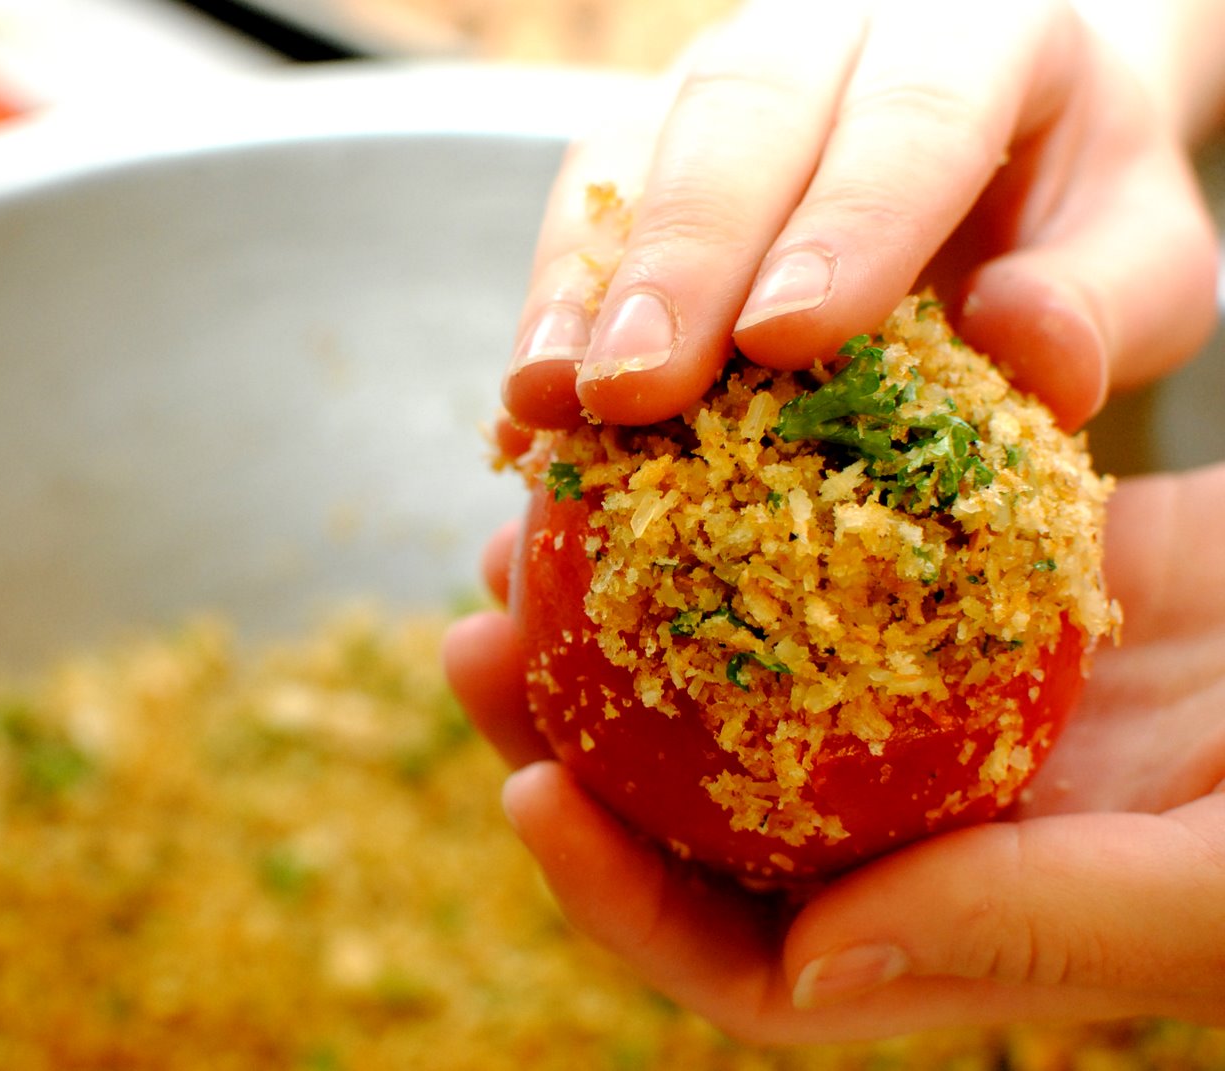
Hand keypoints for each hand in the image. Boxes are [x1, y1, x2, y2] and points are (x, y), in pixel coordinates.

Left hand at [443, 461, 1224, 1041]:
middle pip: (713, 808)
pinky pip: (847, 556)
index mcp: (979, 929)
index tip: (528, 791)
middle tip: (470, 639)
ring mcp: (968, 705)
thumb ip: (1034, 931)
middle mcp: (946, 825)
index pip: (752, 963)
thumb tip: (792, 971)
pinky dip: (755, 514)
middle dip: (576, 739)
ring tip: (532, 531)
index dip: (625, 901)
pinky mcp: (1001, 588)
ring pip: (757, 675)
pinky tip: (682, 449)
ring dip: (634, 614)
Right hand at [502, 0, 1216, 432]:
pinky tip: (528, 411)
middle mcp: (825, 34)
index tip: (784, 339)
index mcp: (976, 32)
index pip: (911, 111)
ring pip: (629, 151)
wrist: (993, 135)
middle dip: (681, 262)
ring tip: (550, 398)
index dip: (845, 222)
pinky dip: (549, 314)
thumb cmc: (1058, 200)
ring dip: (581, 285)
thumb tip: (1031, 350)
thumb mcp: (1136, 244)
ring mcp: (714, 83)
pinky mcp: (644, 146)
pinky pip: (580, 207)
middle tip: (636, 389)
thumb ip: (1110, 294)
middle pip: (738, 116)